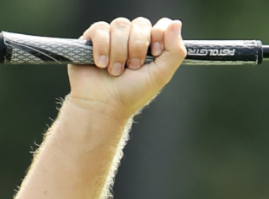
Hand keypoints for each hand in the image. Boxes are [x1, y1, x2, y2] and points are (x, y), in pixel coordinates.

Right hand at [66, 17, 186, 120]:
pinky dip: (102, 48)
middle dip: (137, 48)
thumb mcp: (161, 75)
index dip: (158, 36)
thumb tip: (176, 23)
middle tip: (132, 67)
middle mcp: (132, 39)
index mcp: (151, 47)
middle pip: (140, 24)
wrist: (103, 105)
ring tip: (115, 71)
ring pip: (120, 25)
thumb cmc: (132, 93)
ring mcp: (112, 38)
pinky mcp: (92, 39)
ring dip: (119, 51)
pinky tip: (101, 64)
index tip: (155, 54)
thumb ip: (175, 51)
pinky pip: (100, 29)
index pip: (161, 26)